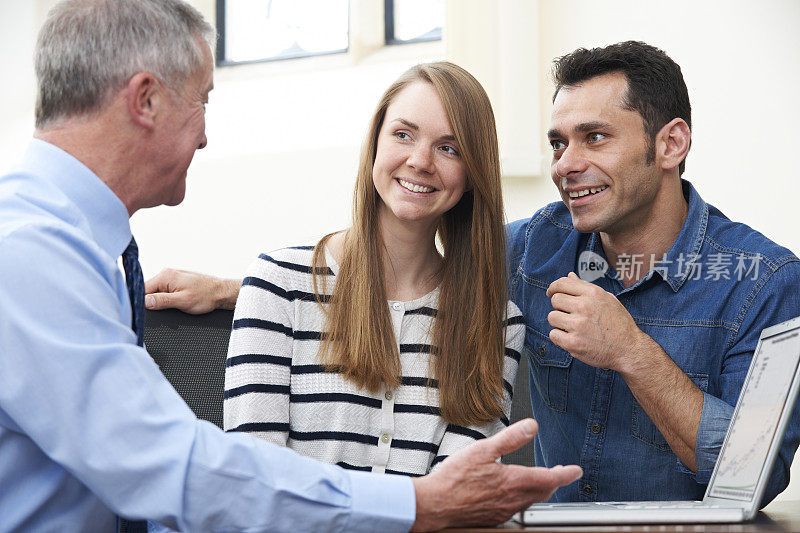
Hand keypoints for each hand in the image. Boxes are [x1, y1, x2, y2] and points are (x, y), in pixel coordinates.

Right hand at [144, 268, 239, 313]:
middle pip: (148, 291)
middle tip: (163, 311)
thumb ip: (161, 301)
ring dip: (160, 302)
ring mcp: (171, 277)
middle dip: (152, 303)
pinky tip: (174, 304)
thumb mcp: (182, 301)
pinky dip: (166, 299)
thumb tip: (144, 302)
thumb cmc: (206, 296)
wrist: (221, 292)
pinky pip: (163, 291)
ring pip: (156, 292)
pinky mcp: (175, 282)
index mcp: (165, 276)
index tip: (144, 312)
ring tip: (172, 306)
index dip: (141, 302)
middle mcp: (166, 274)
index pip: (142, 289)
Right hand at [410, 419, 581, 530]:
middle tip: (561, 473)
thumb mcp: (483, 449)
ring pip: (530, 501)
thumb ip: (510, 438)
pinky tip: (512, 493)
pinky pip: (516, 509)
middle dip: (555, 481)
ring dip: (539, 490)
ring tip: (539, 481)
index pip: (550, 478)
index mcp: (513, 481)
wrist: (435, 505)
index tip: (575, 471)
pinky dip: (522, 499)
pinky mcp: (494, 518)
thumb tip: (531, 426)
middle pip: (543, 492)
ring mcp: (504, 512)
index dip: (566, 474)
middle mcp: (513, 500)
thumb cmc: (454, 478)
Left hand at [546, 272, 644, 372]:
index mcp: (593, 293)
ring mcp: (578, 325)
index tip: (551, 293)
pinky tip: (571, 338)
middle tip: (569, 315)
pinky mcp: (573, 343)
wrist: (629, 349)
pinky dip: (559, 338)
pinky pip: (553, 335)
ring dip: (559, 323)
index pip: (562, 283)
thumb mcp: (607, 299)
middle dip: (559, 307)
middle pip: (555, 300)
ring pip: (552, 317)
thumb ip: (585, 287)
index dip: (553, 288)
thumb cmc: (619, 324)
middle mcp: (584, 306)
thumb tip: (569, 276)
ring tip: (572, 328)